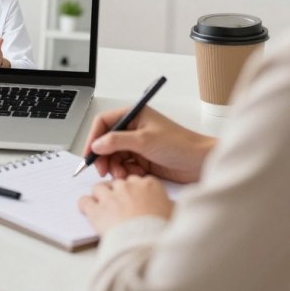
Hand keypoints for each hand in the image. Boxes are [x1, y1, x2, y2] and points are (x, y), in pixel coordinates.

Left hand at [78, 176, 174, 232]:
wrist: (146, 245)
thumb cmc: (162, 231)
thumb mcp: (174, 215)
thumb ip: (169, 206)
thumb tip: (171, 206)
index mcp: (149, 185)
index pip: (138, 180)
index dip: (135, 191)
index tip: (135, 199)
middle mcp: (128, 187)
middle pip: (118, 183)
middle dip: (118, 193)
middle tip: (119, 206)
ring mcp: (110, 197)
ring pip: (99, 188)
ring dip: (100, 196)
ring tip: (103, 208)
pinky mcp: (96, 210)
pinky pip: (84, 201)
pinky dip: (85, 205)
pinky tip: (88, 211)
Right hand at [82, 105, 214, 183]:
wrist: (200, 162)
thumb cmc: (180, 144)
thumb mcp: (144, 140)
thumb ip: (116, 141)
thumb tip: (96, 144)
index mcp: (134, 115)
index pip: (104, 122)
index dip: (94, 137)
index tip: (89, 153)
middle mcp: (134, 128)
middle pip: (107, 142)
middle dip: (104, 157)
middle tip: (103, 170)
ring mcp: (138, 144)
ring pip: (115, 156)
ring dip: (116, 167)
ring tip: (124, 175)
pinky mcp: (143, 159)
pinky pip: (125, 166)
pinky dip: (127, 172)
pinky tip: (136, 175)